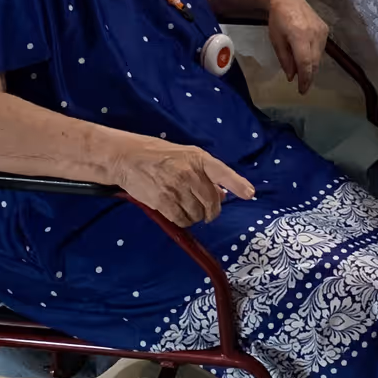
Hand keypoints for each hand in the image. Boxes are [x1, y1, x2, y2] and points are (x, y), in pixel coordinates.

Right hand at [113, 135, 253, 227]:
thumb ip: (205, 174)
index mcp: (198, 158)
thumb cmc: (160, 155)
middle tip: (207, 213)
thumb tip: (222, 194)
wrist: (128, 158)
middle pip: (211, 202)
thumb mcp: (186, 156)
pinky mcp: (162, 201)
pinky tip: (178, 214)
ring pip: (197, 214)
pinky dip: (183, 221)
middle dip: (211, 211)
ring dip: (195, 217)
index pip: (222, 171)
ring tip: (187, 209)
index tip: (249, 193)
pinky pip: (181, 220)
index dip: (237, 183)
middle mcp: (190, 173)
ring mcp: (176, 188)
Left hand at [267, 0, 328, 93]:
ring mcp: (321, 31)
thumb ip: (285, 59)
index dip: (305, 79)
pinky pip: (321, 48)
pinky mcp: (325, 29)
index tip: (302, 91)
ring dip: (312, 67)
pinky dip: (315, 56)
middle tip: (303, 87)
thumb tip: (291, 77)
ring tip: (303, 74)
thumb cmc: (277, 19)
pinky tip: (307, 59)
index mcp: (299, 36)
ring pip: (319, 56)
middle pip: (314, 62)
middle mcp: (314, 34)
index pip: (305, 63)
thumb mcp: (276, 40)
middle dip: (309, 76)